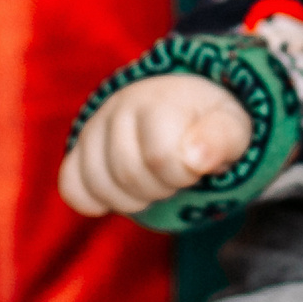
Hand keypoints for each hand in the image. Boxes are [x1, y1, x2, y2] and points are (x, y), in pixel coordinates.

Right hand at [59, 73, 253, 216]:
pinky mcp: (78, 150)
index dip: (182, 175)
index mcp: (159, 100)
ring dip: (132, 198)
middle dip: (160, 187)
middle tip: (175, 176)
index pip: (160, 157)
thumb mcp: (231, 128)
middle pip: (128, 174)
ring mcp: (95, 128)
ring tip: (152, 181)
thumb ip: (221, 140)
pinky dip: (95, 201)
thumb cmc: (208, 123)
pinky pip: (71, 187)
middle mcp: (119, 107)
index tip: (195, 166)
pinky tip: (121, 193)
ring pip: (98, 184)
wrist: (183, 105)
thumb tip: (195, 159)